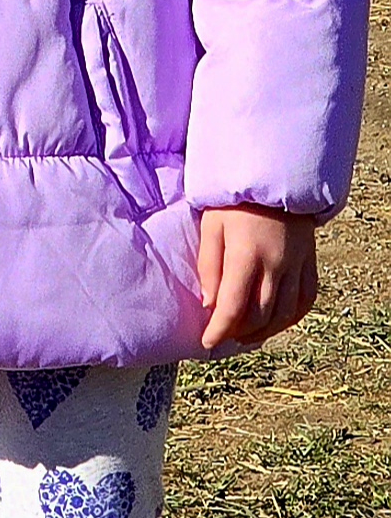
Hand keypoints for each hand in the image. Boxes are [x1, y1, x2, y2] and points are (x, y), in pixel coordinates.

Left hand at [196, 205, 319, 349]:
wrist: (275, 175)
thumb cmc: (235, 201)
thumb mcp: (211, 227)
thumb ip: (209, 266)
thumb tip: (210, 304)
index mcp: (247, 254)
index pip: (233, 307)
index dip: (219, 330)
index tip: (207, 342)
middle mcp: (276, 264)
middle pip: (260, 315)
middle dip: (240, 332)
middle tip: (224, 336)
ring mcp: (297, 264)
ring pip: (285, 313)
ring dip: (264, 330)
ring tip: (245, 334)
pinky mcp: (310, 261)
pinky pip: (305, 300)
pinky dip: (290, 317)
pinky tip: (274, 322)